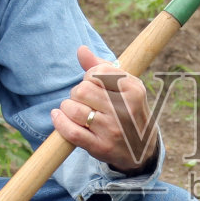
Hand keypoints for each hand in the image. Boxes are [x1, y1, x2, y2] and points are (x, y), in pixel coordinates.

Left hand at [49, 46, 159, 174]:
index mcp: (133, 89)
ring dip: (67, 107)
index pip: (97, 71)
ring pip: (74, 109)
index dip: (89, 76)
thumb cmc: (128, 111)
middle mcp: (125, 109)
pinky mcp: (100, 147)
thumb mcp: (124, 87)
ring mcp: (112, 130)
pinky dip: (60, 122)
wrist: (141, 150)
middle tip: (84, 100)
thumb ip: (102, 66)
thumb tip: (81, 50)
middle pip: (82, 90)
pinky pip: (71, 131)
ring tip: (73, 110)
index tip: (94, 84)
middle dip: (77, 93)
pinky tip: (58, 116)